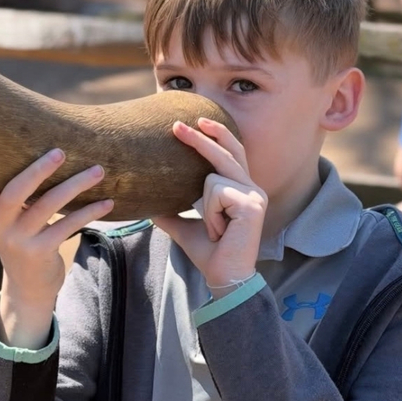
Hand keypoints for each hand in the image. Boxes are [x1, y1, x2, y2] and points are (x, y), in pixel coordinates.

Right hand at [0, 149, 113, 346]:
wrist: (27, 287)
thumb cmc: (20, 240)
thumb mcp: (3, 219)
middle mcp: (2, 225)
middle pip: (16, 191)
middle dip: (38, 170)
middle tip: (61, 151)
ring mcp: (21, 240)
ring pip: (49, 205)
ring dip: (76, 185)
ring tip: (98, 171)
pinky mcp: (41, 252)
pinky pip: (67, 225)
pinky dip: (89, 212)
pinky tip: (107, 202)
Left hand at [152, 117, 266, 290]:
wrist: (225, 278)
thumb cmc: (210, 254)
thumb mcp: (185, 228)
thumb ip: (172, 212)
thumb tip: (146, 205)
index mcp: (242, 190)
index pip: (230, 153)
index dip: (216, 135)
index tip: (196, 122)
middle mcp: (252, 188)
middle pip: (226, 151)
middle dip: (201, 137)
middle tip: (176, 126)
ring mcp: (255, 195)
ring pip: (213, 178)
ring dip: (205, 209)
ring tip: (216, 231)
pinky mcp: (252, 204)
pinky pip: (216, 194)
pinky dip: (211, 216)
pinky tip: (221, 232)